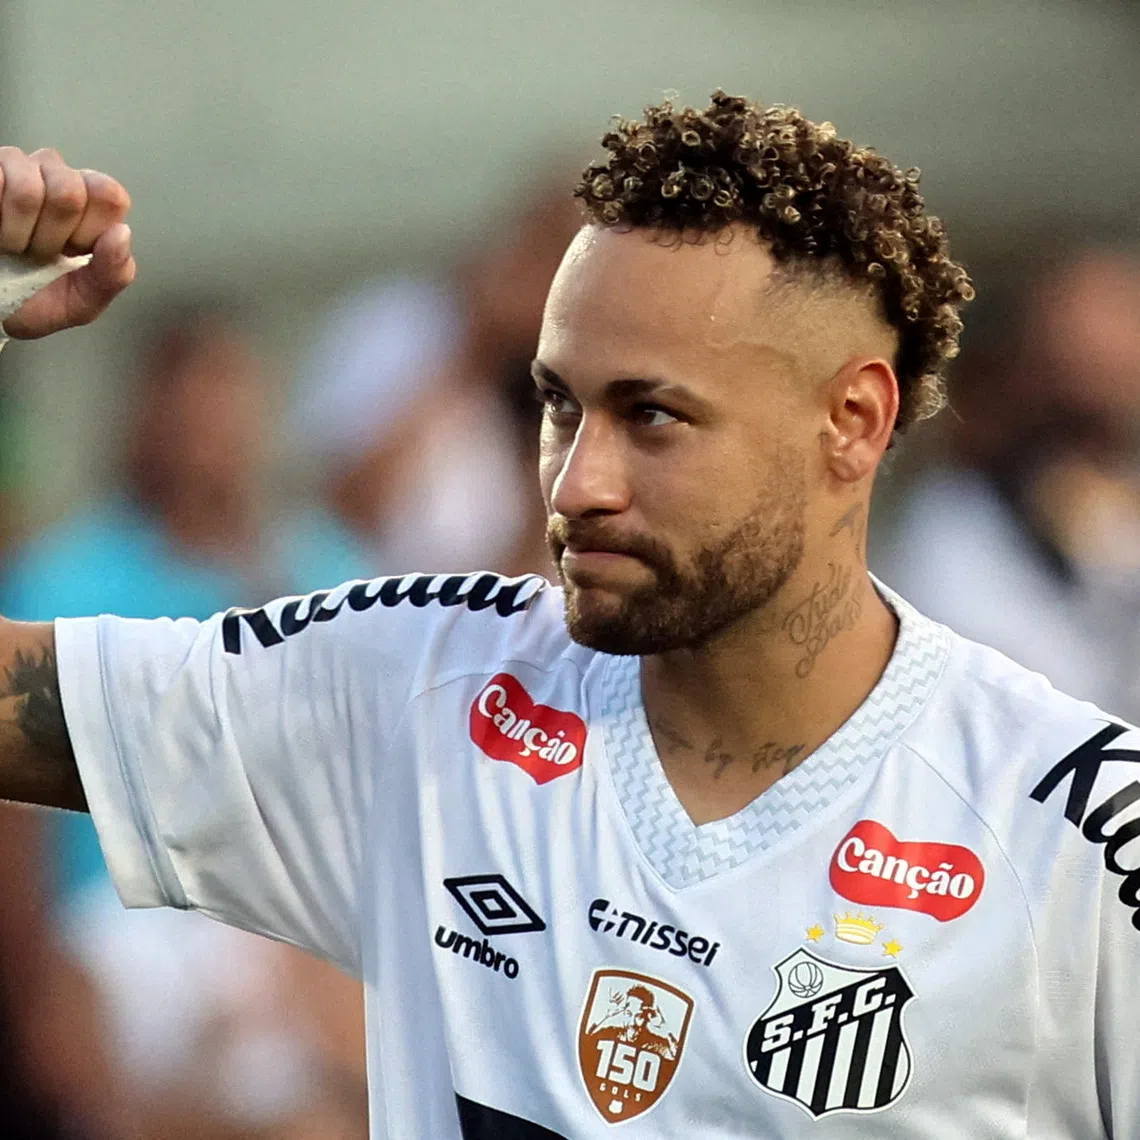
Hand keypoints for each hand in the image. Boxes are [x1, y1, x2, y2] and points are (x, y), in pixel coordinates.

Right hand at [0, 147, 134, 338]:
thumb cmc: (35, 297)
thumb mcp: (83, 299)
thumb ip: (113, 273)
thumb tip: (122, 232)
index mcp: (89, 201)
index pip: (109, 194)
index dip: (90, 229)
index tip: (73, 251)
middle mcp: (55, 175)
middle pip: (69, 191)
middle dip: (51, 236)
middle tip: (38, 252)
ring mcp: (17, 167)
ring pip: (27, 189)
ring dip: (16, 232)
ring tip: (13, 244)